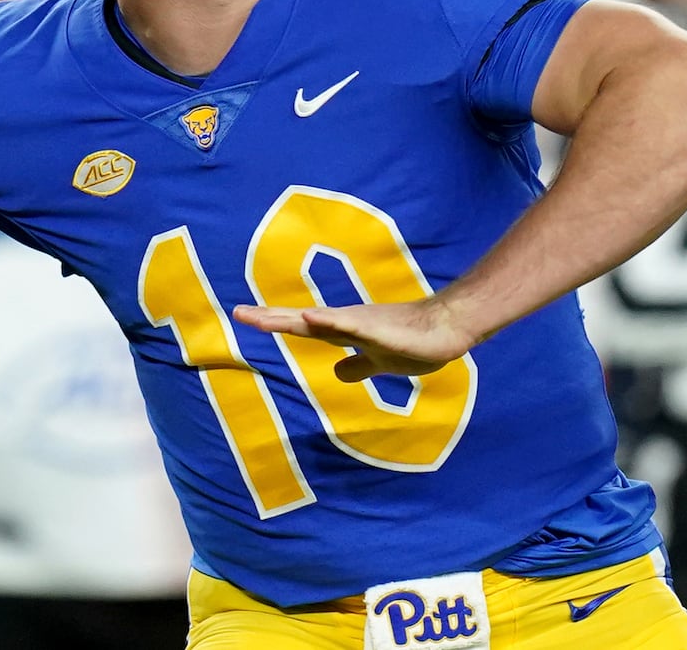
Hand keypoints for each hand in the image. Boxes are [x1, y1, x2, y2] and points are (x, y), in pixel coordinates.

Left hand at [233, 298, 473, 381]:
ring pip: (318, 320)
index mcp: (345, 330)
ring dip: (291, 319)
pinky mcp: (379, 329)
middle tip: (238, 313)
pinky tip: (310, 317)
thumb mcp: (380, 361)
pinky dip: (329, 321)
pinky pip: (350, 325)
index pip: (301, 327)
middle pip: (300, 321)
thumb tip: (337, 372)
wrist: (448, 330)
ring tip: (262, 318)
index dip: (275, 322)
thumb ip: (358, 365)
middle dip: (270, 318)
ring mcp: (361, 323)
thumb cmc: (415, 341)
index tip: (246, 317)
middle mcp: (346, 322)